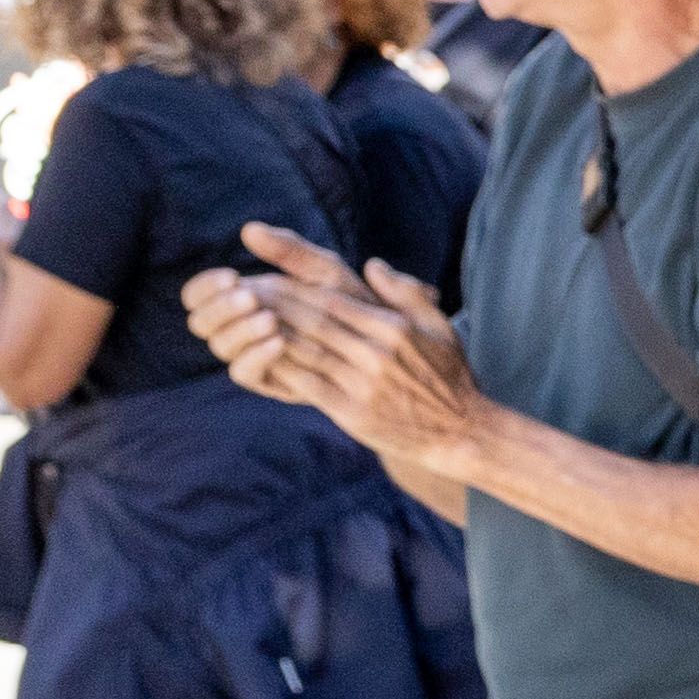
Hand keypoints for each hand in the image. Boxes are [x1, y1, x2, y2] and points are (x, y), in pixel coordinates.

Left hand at [198, 222, 487, 467]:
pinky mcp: (351, 411)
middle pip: (310, 320)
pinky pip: (305, 384)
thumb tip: (372, 264)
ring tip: (238, 322)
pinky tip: (257, 361)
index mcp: (393, 326)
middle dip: (269, 305)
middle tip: (237, 294)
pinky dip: (278, 370)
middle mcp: (375, 351)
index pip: (330, 299)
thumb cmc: (450, 379)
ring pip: (302, 350)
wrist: (461, 433)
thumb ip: (407, 292)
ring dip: (265, 334)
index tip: (262, 278)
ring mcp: (362, 382)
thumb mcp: (439, 328)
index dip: (291, 288)